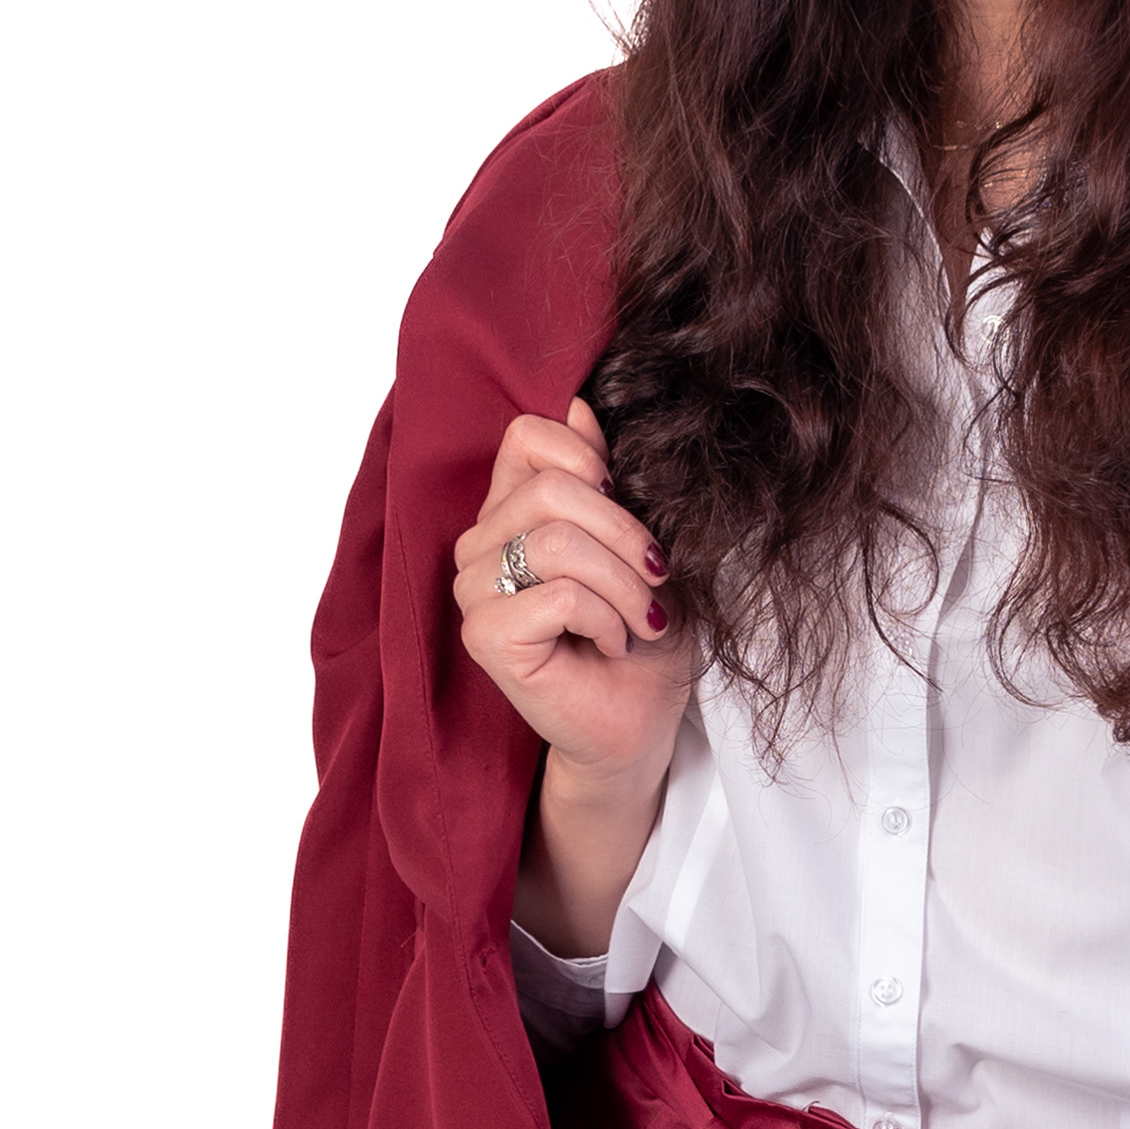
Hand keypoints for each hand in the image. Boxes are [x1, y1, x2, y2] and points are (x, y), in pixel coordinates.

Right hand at [452, 400, 695, 950]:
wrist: (641, 724)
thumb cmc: (643, 638)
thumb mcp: (640, 542)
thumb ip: (607, 478)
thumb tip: (580, 404)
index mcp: (510, 510)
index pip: (529, 435)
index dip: (594, 463)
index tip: (634, 516)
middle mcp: (479, 544)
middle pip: (553, 489)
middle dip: (627, 535)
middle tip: (656, 584)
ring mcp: (473, 590)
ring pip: (555, 540)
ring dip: (623, 584)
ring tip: (642, 620)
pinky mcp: (483, 636)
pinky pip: (555, 594)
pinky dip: (606, 618)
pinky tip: (613, 645)